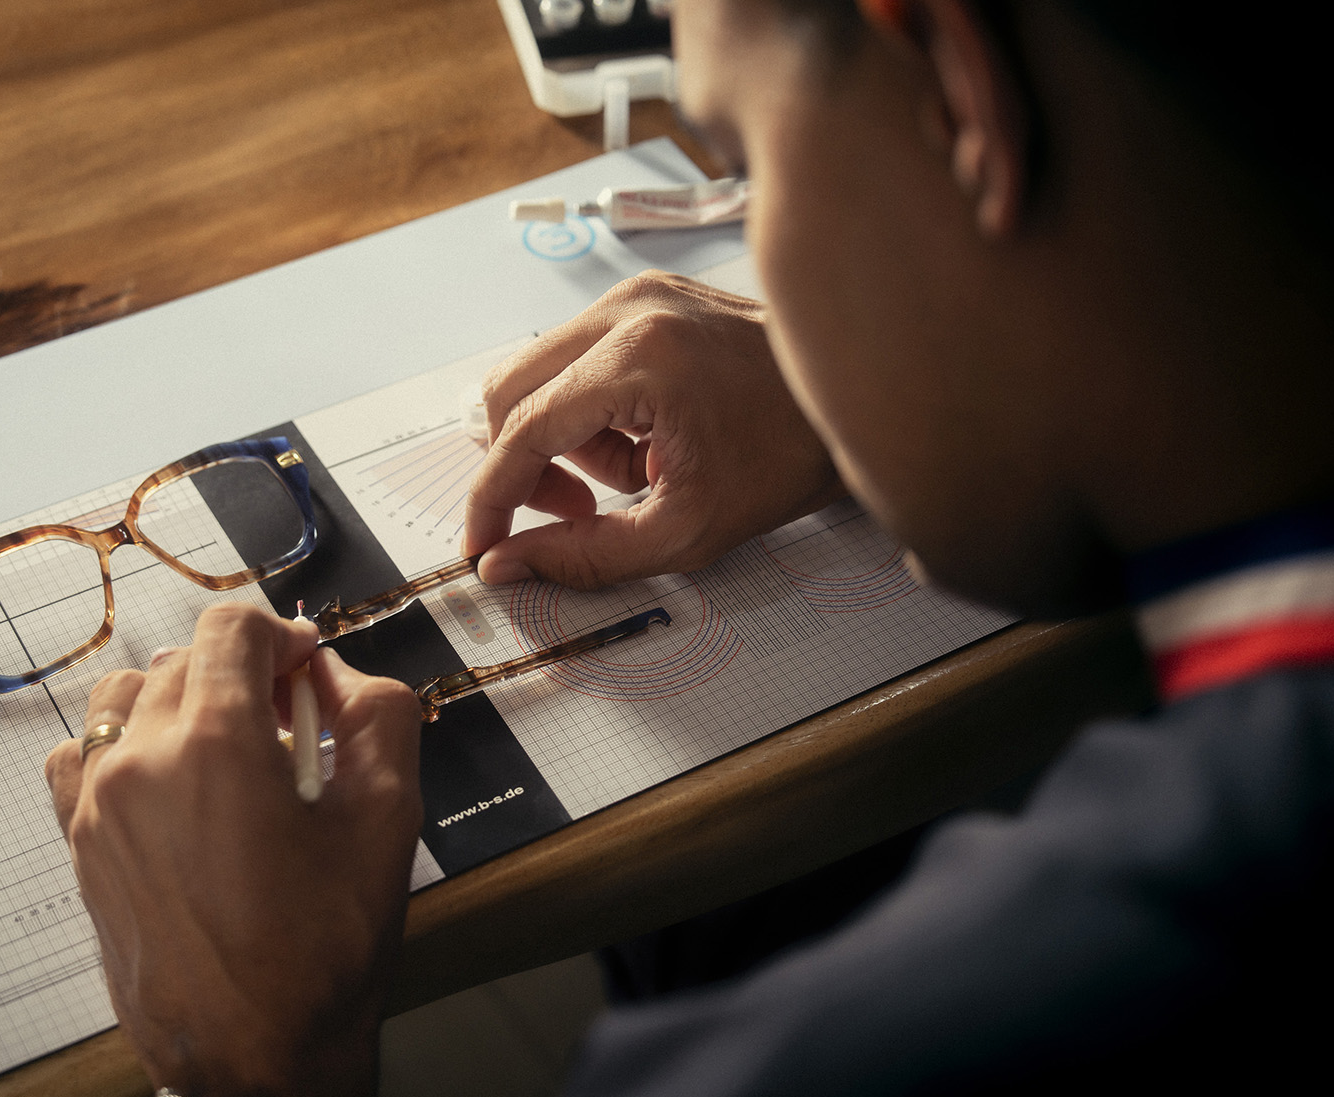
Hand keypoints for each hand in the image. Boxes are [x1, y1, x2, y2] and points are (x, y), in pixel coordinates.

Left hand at [44, 604, 422, 1096]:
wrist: (257, 1059)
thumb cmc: (327, 947)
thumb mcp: (389, 820)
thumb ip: (380, 717)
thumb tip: (341, 677)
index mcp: (215, 741)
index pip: (231, 626)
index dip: (283, 636)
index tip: (312, 679)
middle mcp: (139, 759)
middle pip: (184, 660)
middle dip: (243, 674)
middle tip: (292, 730)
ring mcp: (96, 805)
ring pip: (126, 698)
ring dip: (181, 702)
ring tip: (229, 757)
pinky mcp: (79, 848)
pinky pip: (82, 758)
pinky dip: (125, 748)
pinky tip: (170, 789)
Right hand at [462, 269, 843, 588]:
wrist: (851, 404)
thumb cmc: (786, 461)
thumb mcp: (685, 531)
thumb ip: (586, 555)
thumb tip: (505, 566)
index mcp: (640, 359)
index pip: (524, 429)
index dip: (493, 496)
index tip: (481, 542)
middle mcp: (628, 308)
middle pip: (511, 390)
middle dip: (524, 466)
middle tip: (573, 514)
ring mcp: (636, 293)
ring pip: (539, 376)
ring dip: (563, 440)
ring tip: (633, 475)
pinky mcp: (645, 295)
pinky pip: (576, 358)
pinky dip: (590, 411)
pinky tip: (645, 440)